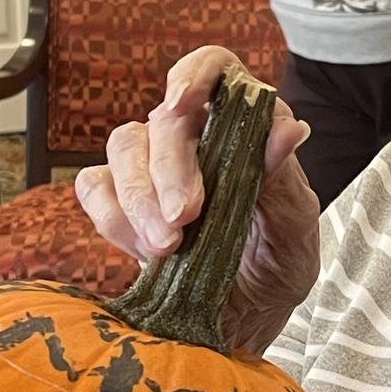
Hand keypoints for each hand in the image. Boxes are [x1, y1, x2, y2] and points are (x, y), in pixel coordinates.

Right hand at [76, 48, 319, 354]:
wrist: (248, 321)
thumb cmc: (277, 266)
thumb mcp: (295, 232)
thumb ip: (285, 182)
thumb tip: (287, 130)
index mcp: (244, 128)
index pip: (216, 70)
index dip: (196, 74)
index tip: (183, 103)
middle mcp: (194, 137)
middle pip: (163, 121)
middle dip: (169, 170)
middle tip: (185, 218)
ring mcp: (151, 167)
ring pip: (122, 149)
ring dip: (139, 198)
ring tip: (167, 248)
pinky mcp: (120, 202)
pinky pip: (95, 189)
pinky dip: (114, 219)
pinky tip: (145, 251)